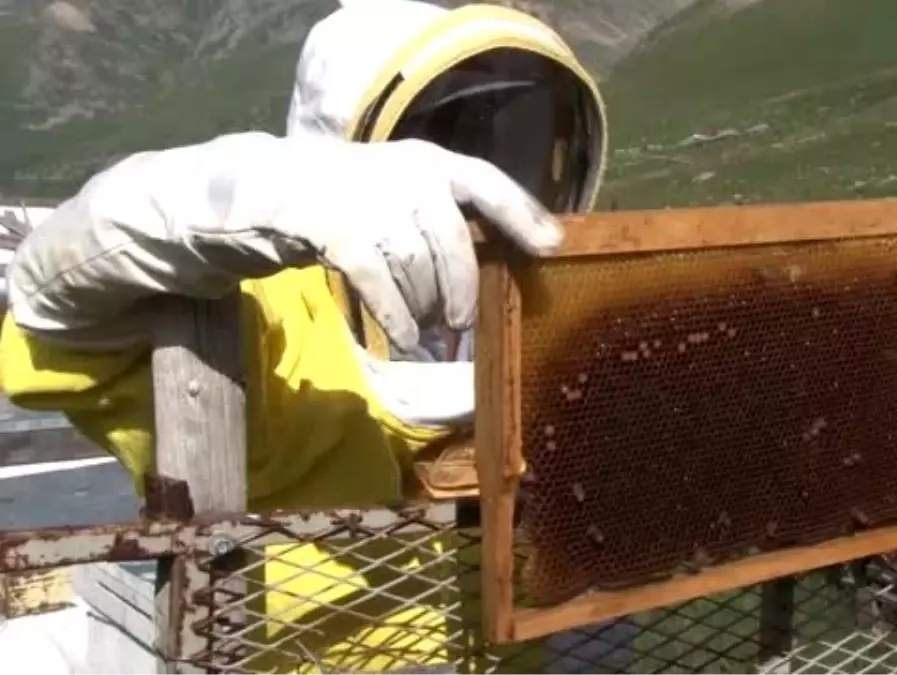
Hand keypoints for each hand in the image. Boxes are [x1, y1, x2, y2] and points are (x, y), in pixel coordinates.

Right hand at [7, 132, 562, 353]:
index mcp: (429, 162)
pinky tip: (405, 342)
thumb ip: (439, 226)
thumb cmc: (346, 204)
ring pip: (419, 272)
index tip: (552, 248)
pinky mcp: (335, 228)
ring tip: (430, 340)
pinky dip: (399, 319)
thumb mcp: (397, 200)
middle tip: (465, 329)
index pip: (488, 184)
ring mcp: (370, 198)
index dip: (522, 215)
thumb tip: (490, 280)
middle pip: (455, 247)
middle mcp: (406, 173)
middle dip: (464, 296)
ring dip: (428, 314)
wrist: (260, 190)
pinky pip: (382, 286)